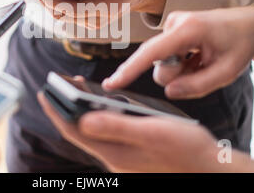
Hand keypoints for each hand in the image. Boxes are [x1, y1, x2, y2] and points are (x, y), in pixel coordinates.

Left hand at [38, 93, 226, 172]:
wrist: (210, 168)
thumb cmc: (188, 151)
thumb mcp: (153, 132)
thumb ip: (117, 127)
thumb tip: (83, 119)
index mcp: (115, 152)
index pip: (75, 130)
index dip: (57, 111)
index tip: (43, 93)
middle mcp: (114, 156)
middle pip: (80, 130)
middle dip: (65, 107)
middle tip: (57, 85)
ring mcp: (122, 156)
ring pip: (92, 131)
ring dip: (80, 110)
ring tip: (76, 90)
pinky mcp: (132, 152)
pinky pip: (105, 132)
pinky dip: (97, 115)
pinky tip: (102, 105)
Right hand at [103, 7, 253, 98]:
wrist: (249, 22)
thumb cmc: (240, 44)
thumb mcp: (227, 72)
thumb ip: (197, 86)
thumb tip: (168, 91)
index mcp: (188, 30)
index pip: (151, 53)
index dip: (130, 70)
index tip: (111, 84)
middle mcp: (174, 23)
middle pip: (157, 63)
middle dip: (177, 74)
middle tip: (203, 67)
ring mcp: (171, 24)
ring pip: (162, 62)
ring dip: (181, 69)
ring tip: (203, 60)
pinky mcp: (171, 28)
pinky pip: (166, 56)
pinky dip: (181, 62)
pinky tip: (198, 55)